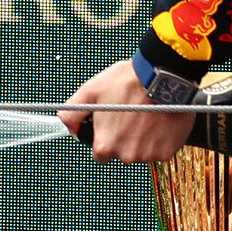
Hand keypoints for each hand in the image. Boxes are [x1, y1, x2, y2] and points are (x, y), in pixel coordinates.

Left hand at [60, 58, 193, 163]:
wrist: (163, 76)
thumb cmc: (127, 81)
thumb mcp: (91, 90)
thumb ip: (73, 112)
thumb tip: (64, 123)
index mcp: (105, 145)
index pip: (100, 154)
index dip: (105, 138)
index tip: (113, 125)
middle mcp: (126, 154)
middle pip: (122, 152)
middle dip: (125, 138)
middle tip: (132, 116)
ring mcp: (148, 154)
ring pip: (142, 151)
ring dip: (143, 138)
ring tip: (147, 116)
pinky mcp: (167, 151)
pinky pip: (160, 149)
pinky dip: (160, 139)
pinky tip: (160, 121)